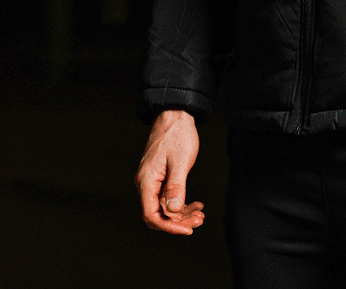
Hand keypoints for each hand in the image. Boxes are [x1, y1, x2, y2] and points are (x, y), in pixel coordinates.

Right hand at [135, 109, 204, 234]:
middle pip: (158, 213)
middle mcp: (146, 183)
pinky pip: (168, 197)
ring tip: (200, 213)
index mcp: (146, 181)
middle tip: (199, 220)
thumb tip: (173, 211)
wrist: (175, 115)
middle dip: (179, 221)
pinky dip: (181, 202)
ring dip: (182, 213)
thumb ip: (176, 187)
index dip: (169, 226)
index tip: (187, 230)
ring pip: (164, 206)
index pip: (152, 215)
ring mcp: (152, 180)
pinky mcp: (160, 177)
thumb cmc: (178, 134)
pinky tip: (195, 204)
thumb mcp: (180, 161)